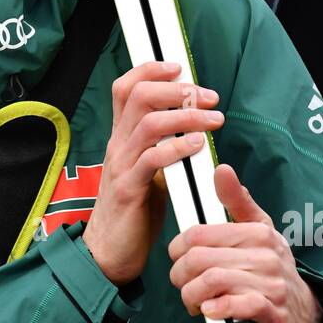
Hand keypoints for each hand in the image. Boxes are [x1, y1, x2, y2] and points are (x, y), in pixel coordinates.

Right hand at [83, 61, 223, 286]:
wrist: (109, 253)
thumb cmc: (133, 212)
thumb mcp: (147, 171)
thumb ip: (163, 148)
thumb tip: (194, 128)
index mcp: (121, 138)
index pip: (124, 88)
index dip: (149, 70)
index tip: (178, 68)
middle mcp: (117, 146)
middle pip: (138, 96)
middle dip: (177, 89)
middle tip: (208, 96)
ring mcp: (121, 166)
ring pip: (149, 124)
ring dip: (186, 116)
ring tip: (213, 120)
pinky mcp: (129, 190)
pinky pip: (152, 160)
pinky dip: (178, 148)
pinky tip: (198, 147)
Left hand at [168, 164, 322, 322]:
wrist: (304, 313)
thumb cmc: (272, 268)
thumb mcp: (259, 230)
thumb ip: (237, 201)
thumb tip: (222, 169)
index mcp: (257, 232)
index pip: (199, 234)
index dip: (178, 247)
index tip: (177, 258)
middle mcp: (266, 256)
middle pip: (199, 259)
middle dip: (180, 276)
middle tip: (182, 284)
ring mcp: (271, 285)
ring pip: (212, 282)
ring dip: (192, 295)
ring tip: (193, 300)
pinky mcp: (272, 314)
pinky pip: (236, 306)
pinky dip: (216, 309)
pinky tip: (210, 311)